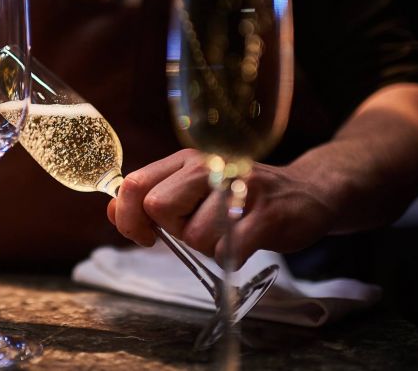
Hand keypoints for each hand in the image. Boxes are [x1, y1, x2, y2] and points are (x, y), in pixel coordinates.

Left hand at [106, 149, 337, 266]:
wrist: (306, 193)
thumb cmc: (240, 197)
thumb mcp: (193, 189)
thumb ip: (153, 197)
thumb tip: (111, 209)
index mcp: (186, 160)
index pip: (135, 185)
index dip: (129, 217)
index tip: (143, 234)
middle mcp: (211, 164)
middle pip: (158, 207)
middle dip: (173, 230)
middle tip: (198, 227)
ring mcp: (241, 186)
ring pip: (194, 235)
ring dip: (207, 246)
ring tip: (230, 231)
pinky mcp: (266, 214)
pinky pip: (227, 251)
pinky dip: (231, 258)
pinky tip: (245, 243)